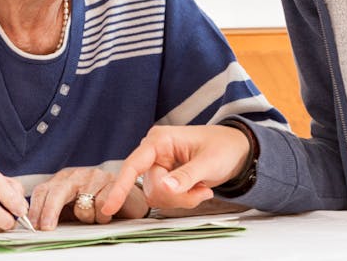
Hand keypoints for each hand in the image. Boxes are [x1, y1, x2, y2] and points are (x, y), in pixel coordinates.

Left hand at [29, 167, 148, 229]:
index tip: (34, 226)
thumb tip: (37, 226)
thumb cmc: (97, 204)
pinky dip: (102, 216)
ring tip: (94, 217)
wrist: (128, 196)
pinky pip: (101, 206)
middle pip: (57, 192)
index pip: (43, 190)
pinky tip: (106, 214)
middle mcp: (77, 175)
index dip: (36, 208)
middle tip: (47, 228)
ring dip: (87, 218)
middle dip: (50, 211)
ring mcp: (95, 176)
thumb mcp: (72, 207)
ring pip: (82, 204)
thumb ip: (56, 212)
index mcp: (63, 179)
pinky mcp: (112, 182)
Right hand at [101, 124, 251, 215]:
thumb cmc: (224, 148)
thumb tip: (164, 187)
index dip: (120, 187)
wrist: (237, 150)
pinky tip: (198, 189)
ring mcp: (158, 165)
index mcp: (160, 140)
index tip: (109, 207)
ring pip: (157, 196)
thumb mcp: (209, 163)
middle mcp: (154, 152)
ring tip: (202, 188)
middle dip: (176, 196)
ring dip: (181, 199)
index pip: (133, 165)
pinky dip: (183, 200)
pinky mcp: (164, 177)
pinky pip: (165, 198)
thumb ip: (186, 176)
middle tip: (201, 192)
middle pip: (150, 187)